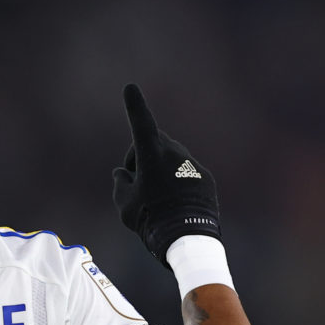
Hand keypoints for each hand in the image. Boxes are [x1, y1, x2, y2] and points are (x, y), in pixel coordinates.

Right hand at [112, 84, 220, 266]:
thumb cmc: (149, 219)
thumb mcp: (124, 204)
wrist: (187, 237)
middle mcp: (173, 152)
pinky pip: (185, 172)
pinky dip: (176, 182)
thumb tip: (121, 173)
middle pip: (152, 143)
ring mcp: (191, 163)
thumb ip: (119, 183)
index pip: (140, 123)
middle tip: (136, 183)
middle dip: (141, 156)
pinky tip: (174, 204)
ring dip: (160, 170)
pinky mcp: (204, 176)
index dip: (134, 105)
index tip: (130, 87)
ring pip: (170, 158)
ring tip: (157, 200)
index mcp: (150, 154)